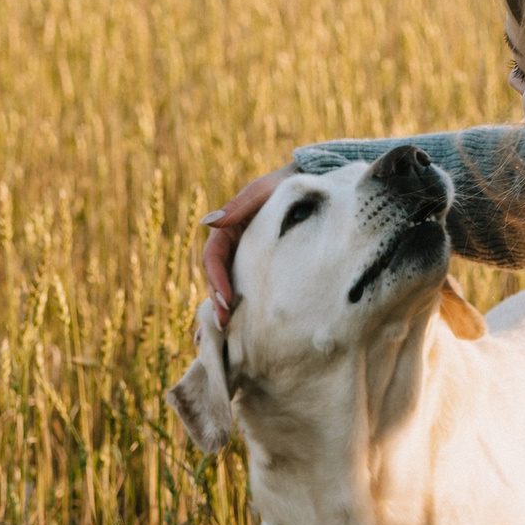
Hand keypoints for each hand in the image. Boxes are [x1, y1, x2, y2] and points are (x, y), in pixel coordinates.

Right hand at [202, 164, 296, 326]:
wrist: (315, 185)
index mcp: (229, 228)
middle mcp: (234, 247)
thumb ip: (240, 204)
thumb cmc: (289, 184)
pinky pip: (246, 291)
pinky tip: (234, 336)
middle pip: (217, 278)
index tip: (225, 300)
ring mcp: (247, 260)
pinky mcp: (261, 271)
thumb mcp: (265, 190)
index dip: (215, 279)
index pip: (213, 257)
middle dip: (217, 303)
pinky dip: (238, 311)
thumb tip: (209, 222)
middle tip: (224, 327)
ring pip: (228, 288)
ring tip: (221, 339)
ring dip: (222, 312)